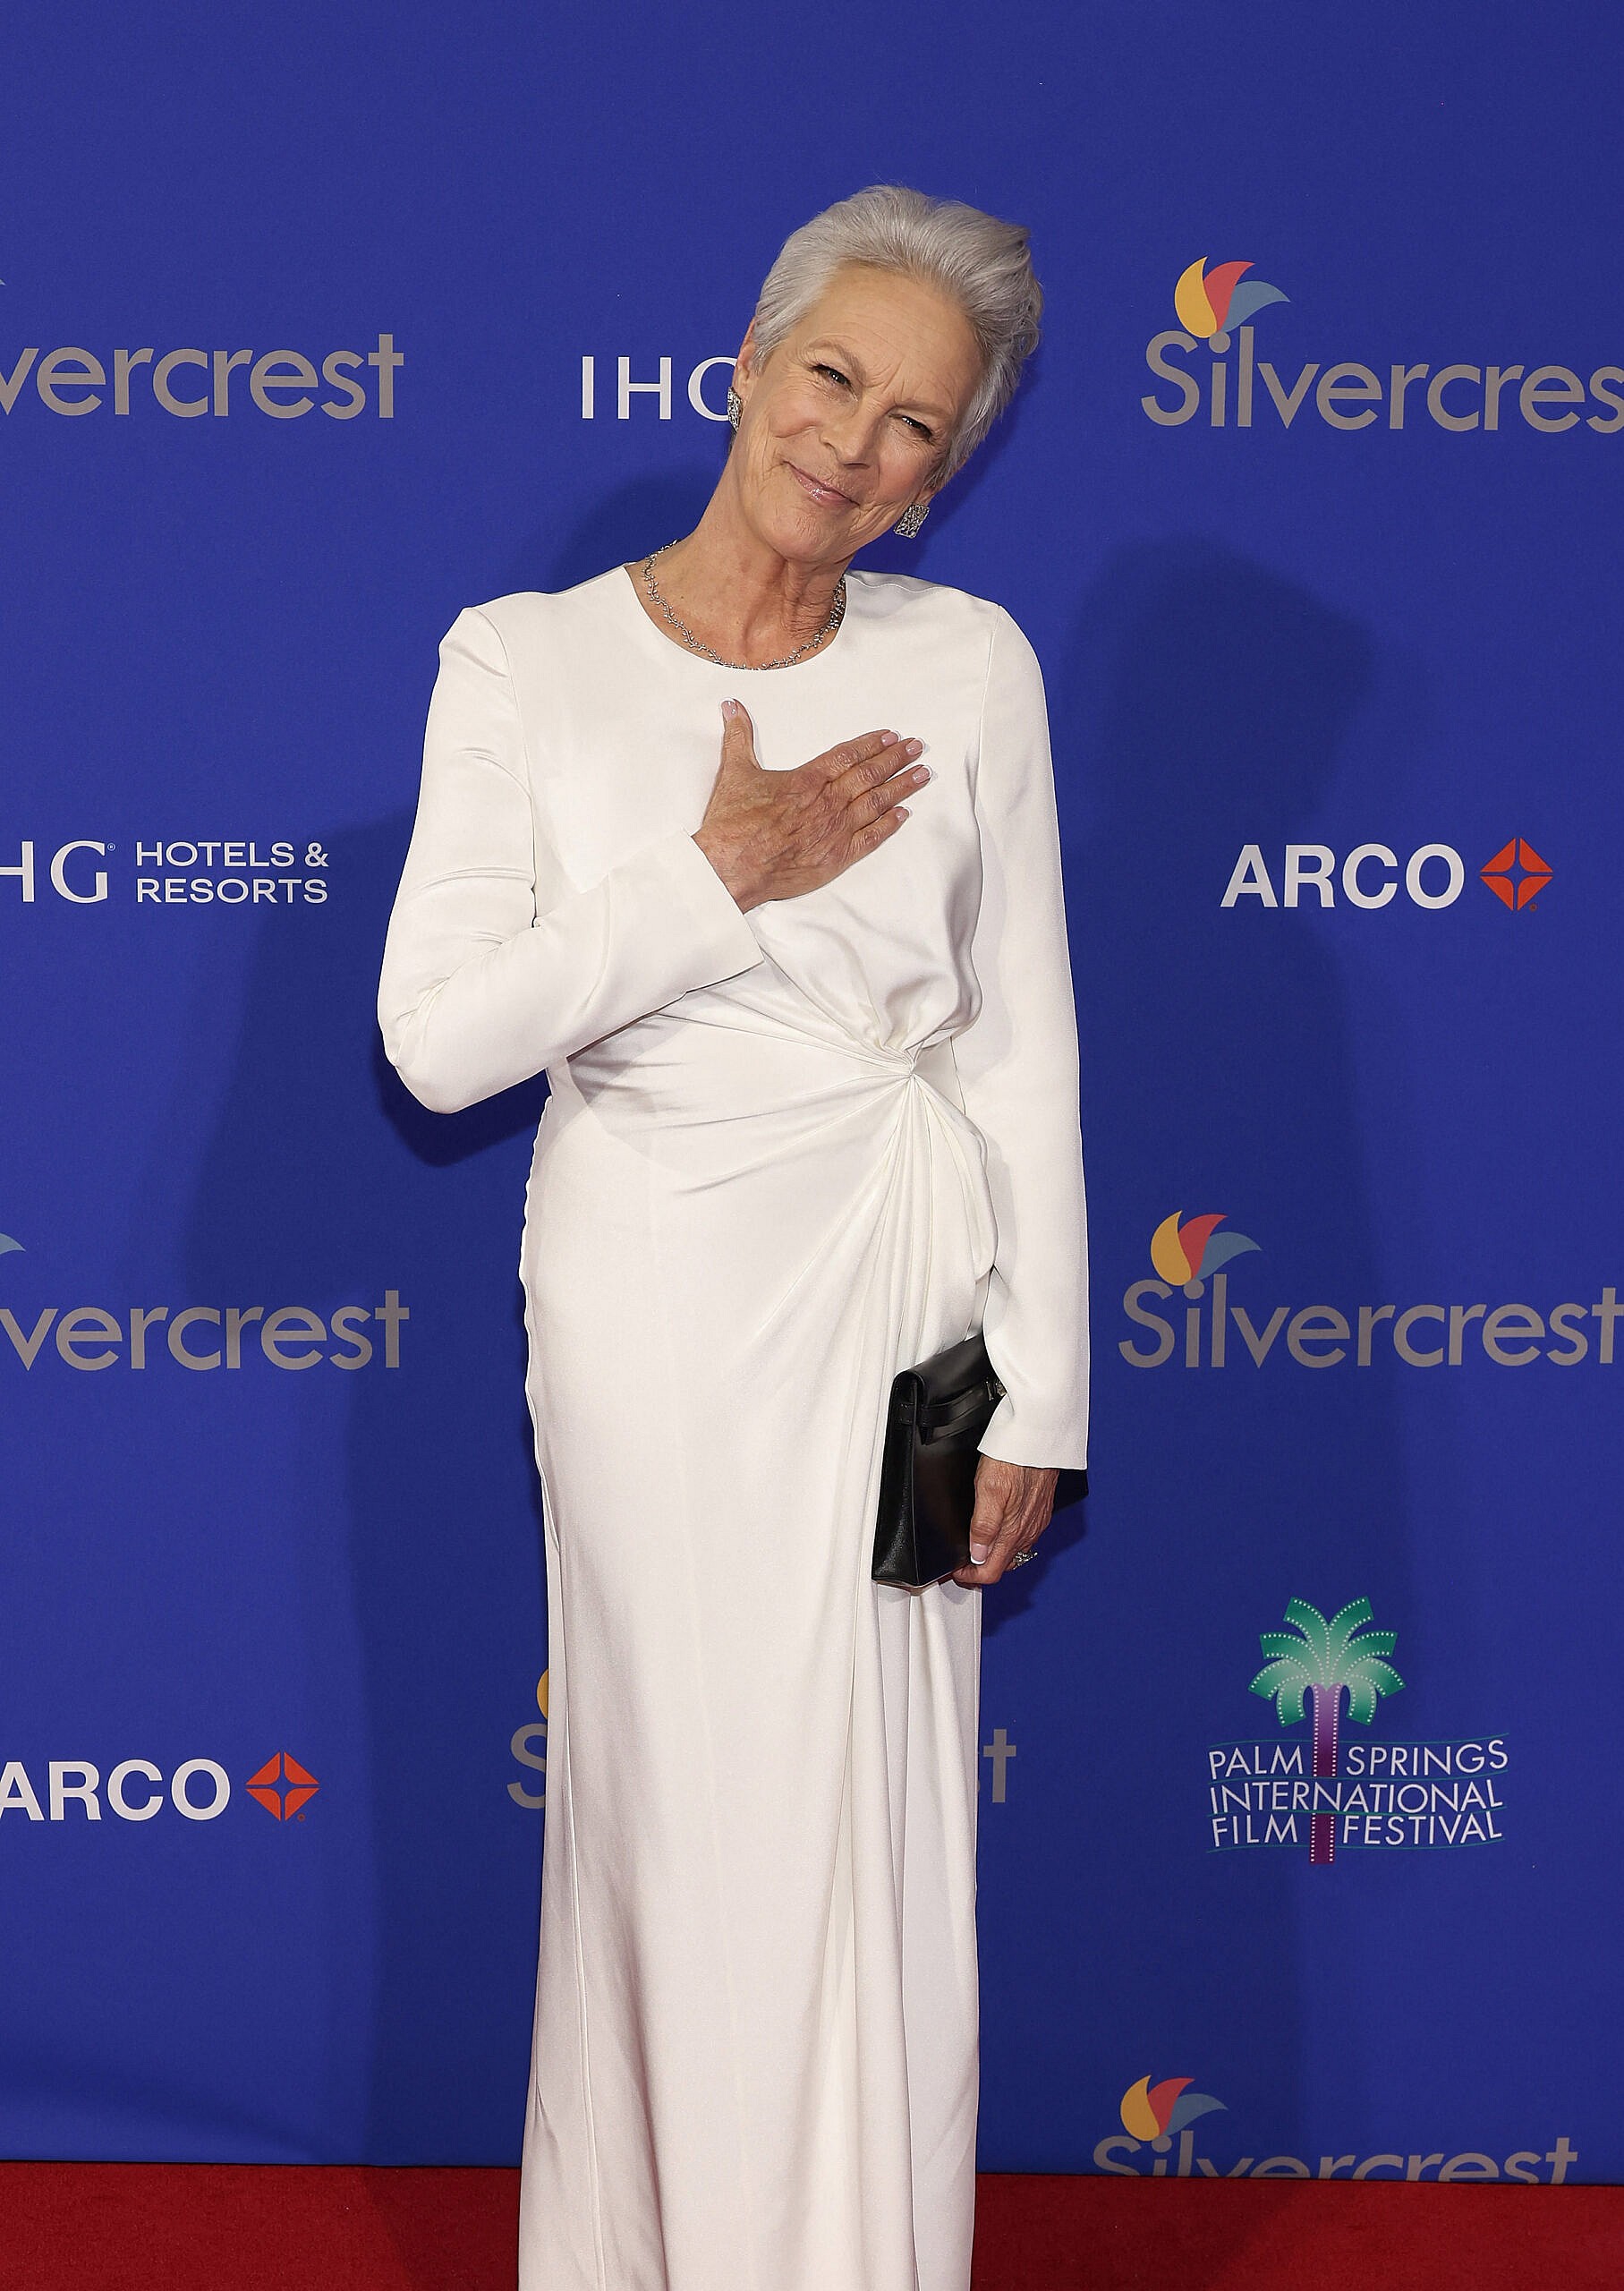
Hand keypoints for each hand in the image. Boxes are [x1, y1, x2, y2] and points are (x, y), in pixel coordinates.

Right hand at [693, 699, 930, 911]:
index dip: (871, 744)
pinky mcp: (837, 857)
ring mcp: (836, 830)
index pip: (848, 755)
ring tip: (923, 774)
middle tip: (917, 747)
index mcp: (807, 779)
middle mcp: (828, 801)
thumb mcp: (734, 771)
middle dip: (896, 759)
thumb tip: (731, 705)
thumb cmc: (732, 823)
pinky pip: (871, 838)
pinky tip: (905, 814)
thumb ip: (738, 736)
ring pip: (877, 803)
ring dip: (902, 787)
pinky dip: (890, 825)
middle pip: (870, 775)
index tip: (891, 736)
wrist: (732, 866)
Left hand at [949, 1457, 1058, 1587]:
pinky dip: (1009, 1541)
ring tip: (977, 1549)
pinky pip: (1025, 1537)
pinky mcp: (1041, 1511)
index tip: (957, 1571)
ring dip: (995, 1556)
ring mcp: (1036, 1522)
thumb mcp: (988, 1489)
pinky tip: (1000, 1530)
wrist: (1039, 1438)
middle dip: (980, 1569)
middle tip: (963, 1564)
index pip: (991, 1572)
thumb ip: (983, 1526)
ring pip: (1014, 1552)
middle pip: (1003, 1565)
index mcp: (1012, 1531)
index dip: (970, 1577)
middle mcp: (1027, 1532)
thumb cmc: (1013, 1458)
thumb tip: (977, 1555)